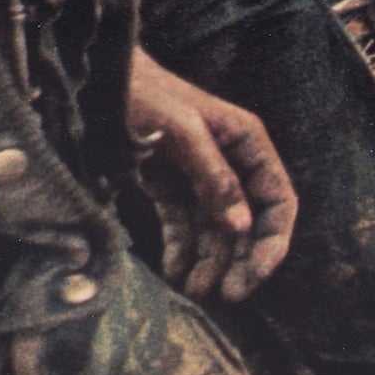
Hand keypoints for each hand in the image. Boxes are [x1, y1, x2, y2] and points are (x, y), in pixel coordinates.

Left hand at [124, 47, 296, 301]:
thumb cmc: (144, 94)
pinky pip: (183, 225)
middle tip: (226, 295)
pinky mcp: (169, 186)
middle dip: (240, 260)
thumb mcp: (183, 131)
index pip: (277, 200)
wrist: (97, 79)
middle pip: (249, 222)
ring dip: (210, 262)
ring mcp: (199, 177)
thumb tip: (243, 226)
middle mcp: (230, 163)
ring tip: (195, 292)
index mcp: (247, 143)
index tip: (257, 274)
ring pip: (216, 230)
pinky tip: (175, 272)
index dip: (272, 240)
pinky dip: (182, 249)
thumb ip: (215, 177)